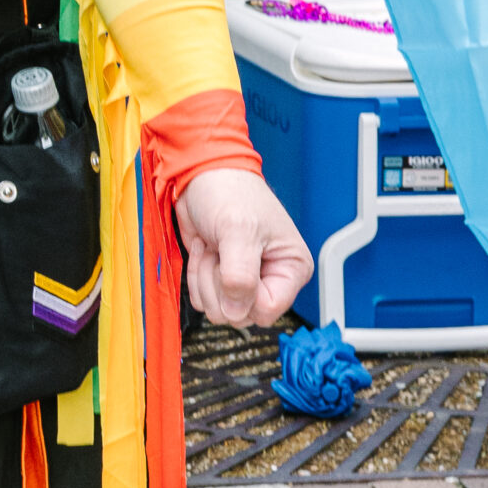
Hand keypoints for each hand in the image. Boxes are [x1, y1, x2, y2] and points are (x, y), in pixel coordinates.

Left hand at [175, 167, 312, 326]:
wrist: (200, 172)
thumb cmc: (228, 190)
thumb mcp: (238, 230)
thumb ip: (240, 276)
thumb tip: (236, 311)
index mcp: (291, 269)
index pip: (267, 310)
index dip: (242, 295)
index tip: (232, 266)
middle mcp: (271, 279)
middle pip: (241, 315)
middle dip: (219, 283)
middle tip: (221, 248)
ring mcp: (245, 280)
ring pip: (219, 310)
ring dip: (206, 276)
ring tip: (214, 245)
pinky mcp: (221, 278)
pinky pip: (202, 299)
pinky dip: (196, 274)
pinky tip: (204, 248)